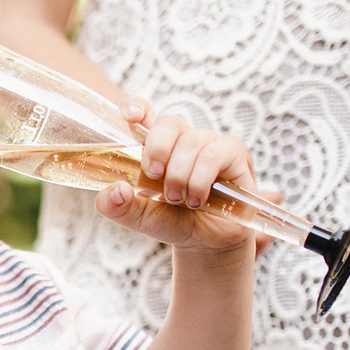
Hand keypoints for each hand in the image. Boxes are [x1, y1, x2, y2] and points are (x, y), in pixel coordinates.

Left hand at [97, 98, 262, 254]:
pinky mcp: (233, 152)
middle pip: (169, 122)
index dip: (137, 107)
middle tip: (153, 175)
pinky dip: (200, 180)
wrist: (206, 242)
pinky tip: (196, 199)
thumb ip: (117, 206)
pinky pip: (214, 155)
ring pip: (191, 141)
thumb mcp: (139, 217)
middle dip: (157, 148)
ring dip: (180, 175)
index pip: (145, 114)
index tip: (129, 115)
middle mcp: (183, 140)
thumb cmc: (173, 222)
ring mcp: (209, 143)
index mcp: (156, 147)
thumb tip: (115, 190)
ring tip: (178, 199)